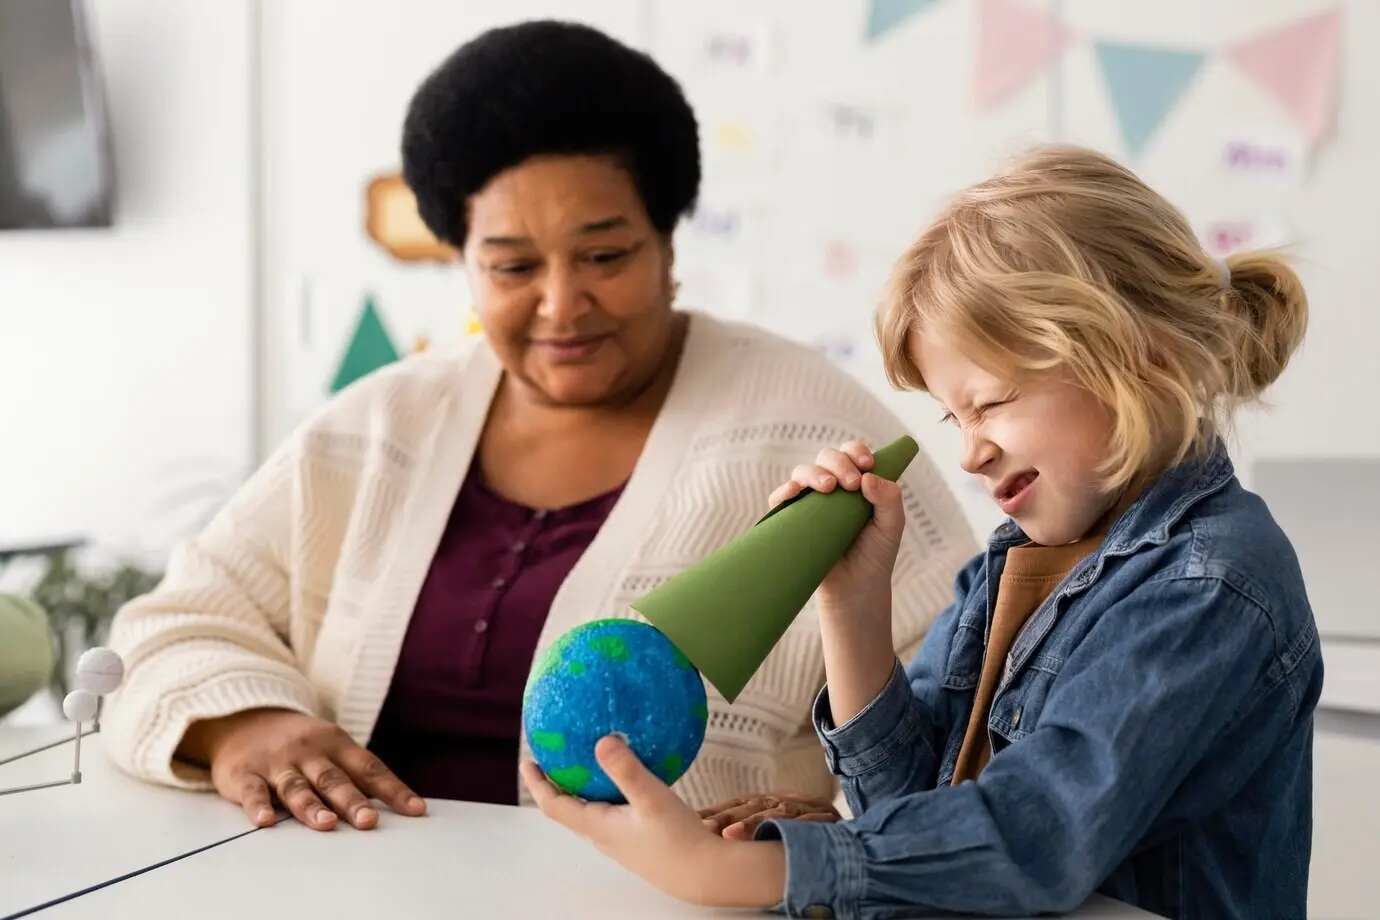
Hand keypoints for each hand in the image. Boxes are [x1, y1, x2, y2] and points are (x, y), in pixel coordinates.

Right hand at [181, 708, 426, 830]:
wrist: (246, 718)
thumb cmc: (302, 745)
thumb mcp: (332, 749)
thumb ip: (359, 775)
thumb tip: (401, 805)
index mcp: (337, 745)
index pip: (370, 768)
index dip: (393, 789)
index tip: (416, 810)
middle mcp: (309, 752)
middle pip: (333, 779)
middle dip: (352, 801)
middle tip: (369, 821)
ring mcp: (277, 762)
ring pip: (296, 786)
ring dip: (311, 806)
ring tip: (326, 824)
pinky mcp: (245, 773)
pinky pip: (252, 791)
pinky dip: (258, 807)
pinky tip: (265, 822)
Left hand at [522, 736, 785, 908]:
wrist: (704, 874)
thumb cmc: (678, 840)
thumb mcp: (652, 799)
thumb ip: (627, 770)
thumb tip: (602, 741)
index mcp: (597, 826)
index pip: (554, 805)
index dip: (538, 783)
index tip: (528, 760)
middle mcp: (603, 834)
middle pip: (568, 807)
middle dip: (558, 781)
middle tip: (557, 754)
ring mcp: (620, 838)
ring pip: (591, 808)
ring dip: (582, 786)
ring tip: (587, 759)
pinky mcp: (637, 837)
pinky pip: (612, 809)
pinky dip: (608, 789)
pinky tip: (628, 775)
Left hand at [699, 793, 840, 839]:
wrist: (855, 837)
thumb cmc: (807, 833)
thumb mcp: (775, 829)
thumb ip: (748, 828)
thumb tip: (707, 833)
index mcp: (771, 803)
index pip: (739, 804)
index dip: (717, 812)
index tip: (694, 821)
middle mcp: (786, 801)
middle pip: (753, 805)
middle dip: (728, 817)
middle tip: (706, 828)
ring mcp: (807, 808)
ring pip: (777, 812)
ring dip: (754, 823)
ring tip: (731, 835)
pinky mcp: (828, 818)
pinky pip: (811, 820)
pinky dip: (795, 826)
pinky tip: (779, 835)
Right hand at [769, 439, 905, 610]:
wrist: (855, 588)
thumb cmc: (875, 554)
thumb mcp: (891, 526)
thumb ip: (889, 499)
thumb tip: (868, 477)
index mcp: (856, 482)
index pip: (851, 453)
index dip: (856, 452)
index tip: (867, 465)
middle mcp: (831, 487)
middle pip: (826, 457)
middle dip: (838, 463)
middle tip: (851, 484)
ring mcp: (810, 501)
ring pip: (803, 472)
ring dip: (814, 474)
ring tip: (828, 488)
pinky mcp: (791, 518)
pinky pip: (780, 498)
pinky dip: (784, 491)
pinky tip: (793, 493)